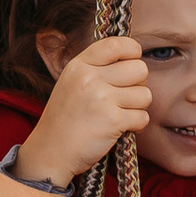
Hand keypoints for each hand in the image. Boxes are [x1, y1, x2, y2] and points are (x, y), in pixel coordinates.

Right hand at [15, 35, 150, 187]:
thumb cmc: (65, 120)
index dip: (133, 51)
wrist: (50, 152)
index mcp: (79, 65)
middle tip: (123, 98)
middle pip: (139, 69)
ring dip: (137, 108)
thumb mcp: (71, 83)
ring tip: (120, 114)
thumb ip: (96, 68)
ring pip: (145, 94)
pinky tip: (121, 128)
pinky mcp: (112, 120)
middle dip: (138, 85)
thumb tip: (132, 58)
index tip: (132, 62)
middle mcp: (90, 78)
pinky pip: (143, 117)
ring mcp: (101, 98)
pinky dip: (136, 125)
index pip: (116, 44)